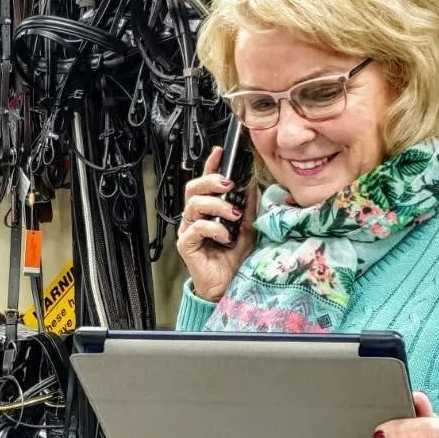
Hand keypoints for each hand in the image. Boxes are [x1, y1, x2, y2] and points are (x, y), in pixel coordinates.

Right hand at [176, 146, 255, 302]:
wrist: (227, 285)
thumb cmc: (232, 259)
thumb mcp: (247, 228)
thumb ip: (248, 208)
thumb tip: (252, 185)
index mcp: (207, 211)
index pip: (205, 182)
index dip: (210, 165)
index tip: (220, 152)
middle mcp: (195, 218)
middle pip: (192, 188)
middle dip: (211, 181)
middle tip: (228, 184)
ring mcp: (189, 230)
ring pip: (194, 204)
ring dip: (218, 205)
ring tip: (234, 215)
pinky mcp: (186, 244)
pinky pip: (197, 227)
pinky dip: (214, 228)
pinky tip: (226, 236)